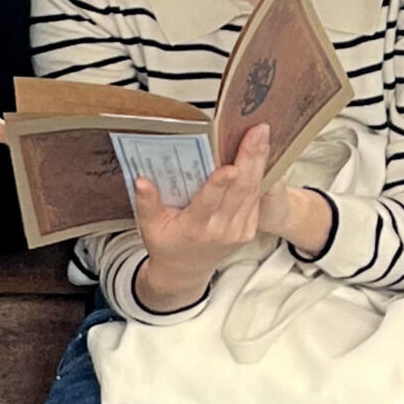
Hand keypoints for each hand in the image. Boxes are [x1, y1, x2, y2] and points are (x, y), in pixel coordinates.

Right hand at [134, 124, 271, 306]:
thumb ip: (146, 204)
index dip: (219, 185)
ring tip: (262, 136)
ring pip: (252, 192)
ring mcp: (237, 231)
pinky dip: (259, 175)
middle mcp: (220, 230)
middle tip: (257, 132)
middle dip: (250, 159)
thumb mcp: (149, 227)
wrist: (185, 271)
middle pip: (239, 191)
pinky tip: (261, 154)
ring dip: (259, 162)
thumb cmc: (166, 245)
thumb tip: (142, 181)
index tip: (230, 167)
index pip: (209, 204)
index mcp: (194, 229)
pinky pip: (255, 199)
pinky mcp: (248, 231)